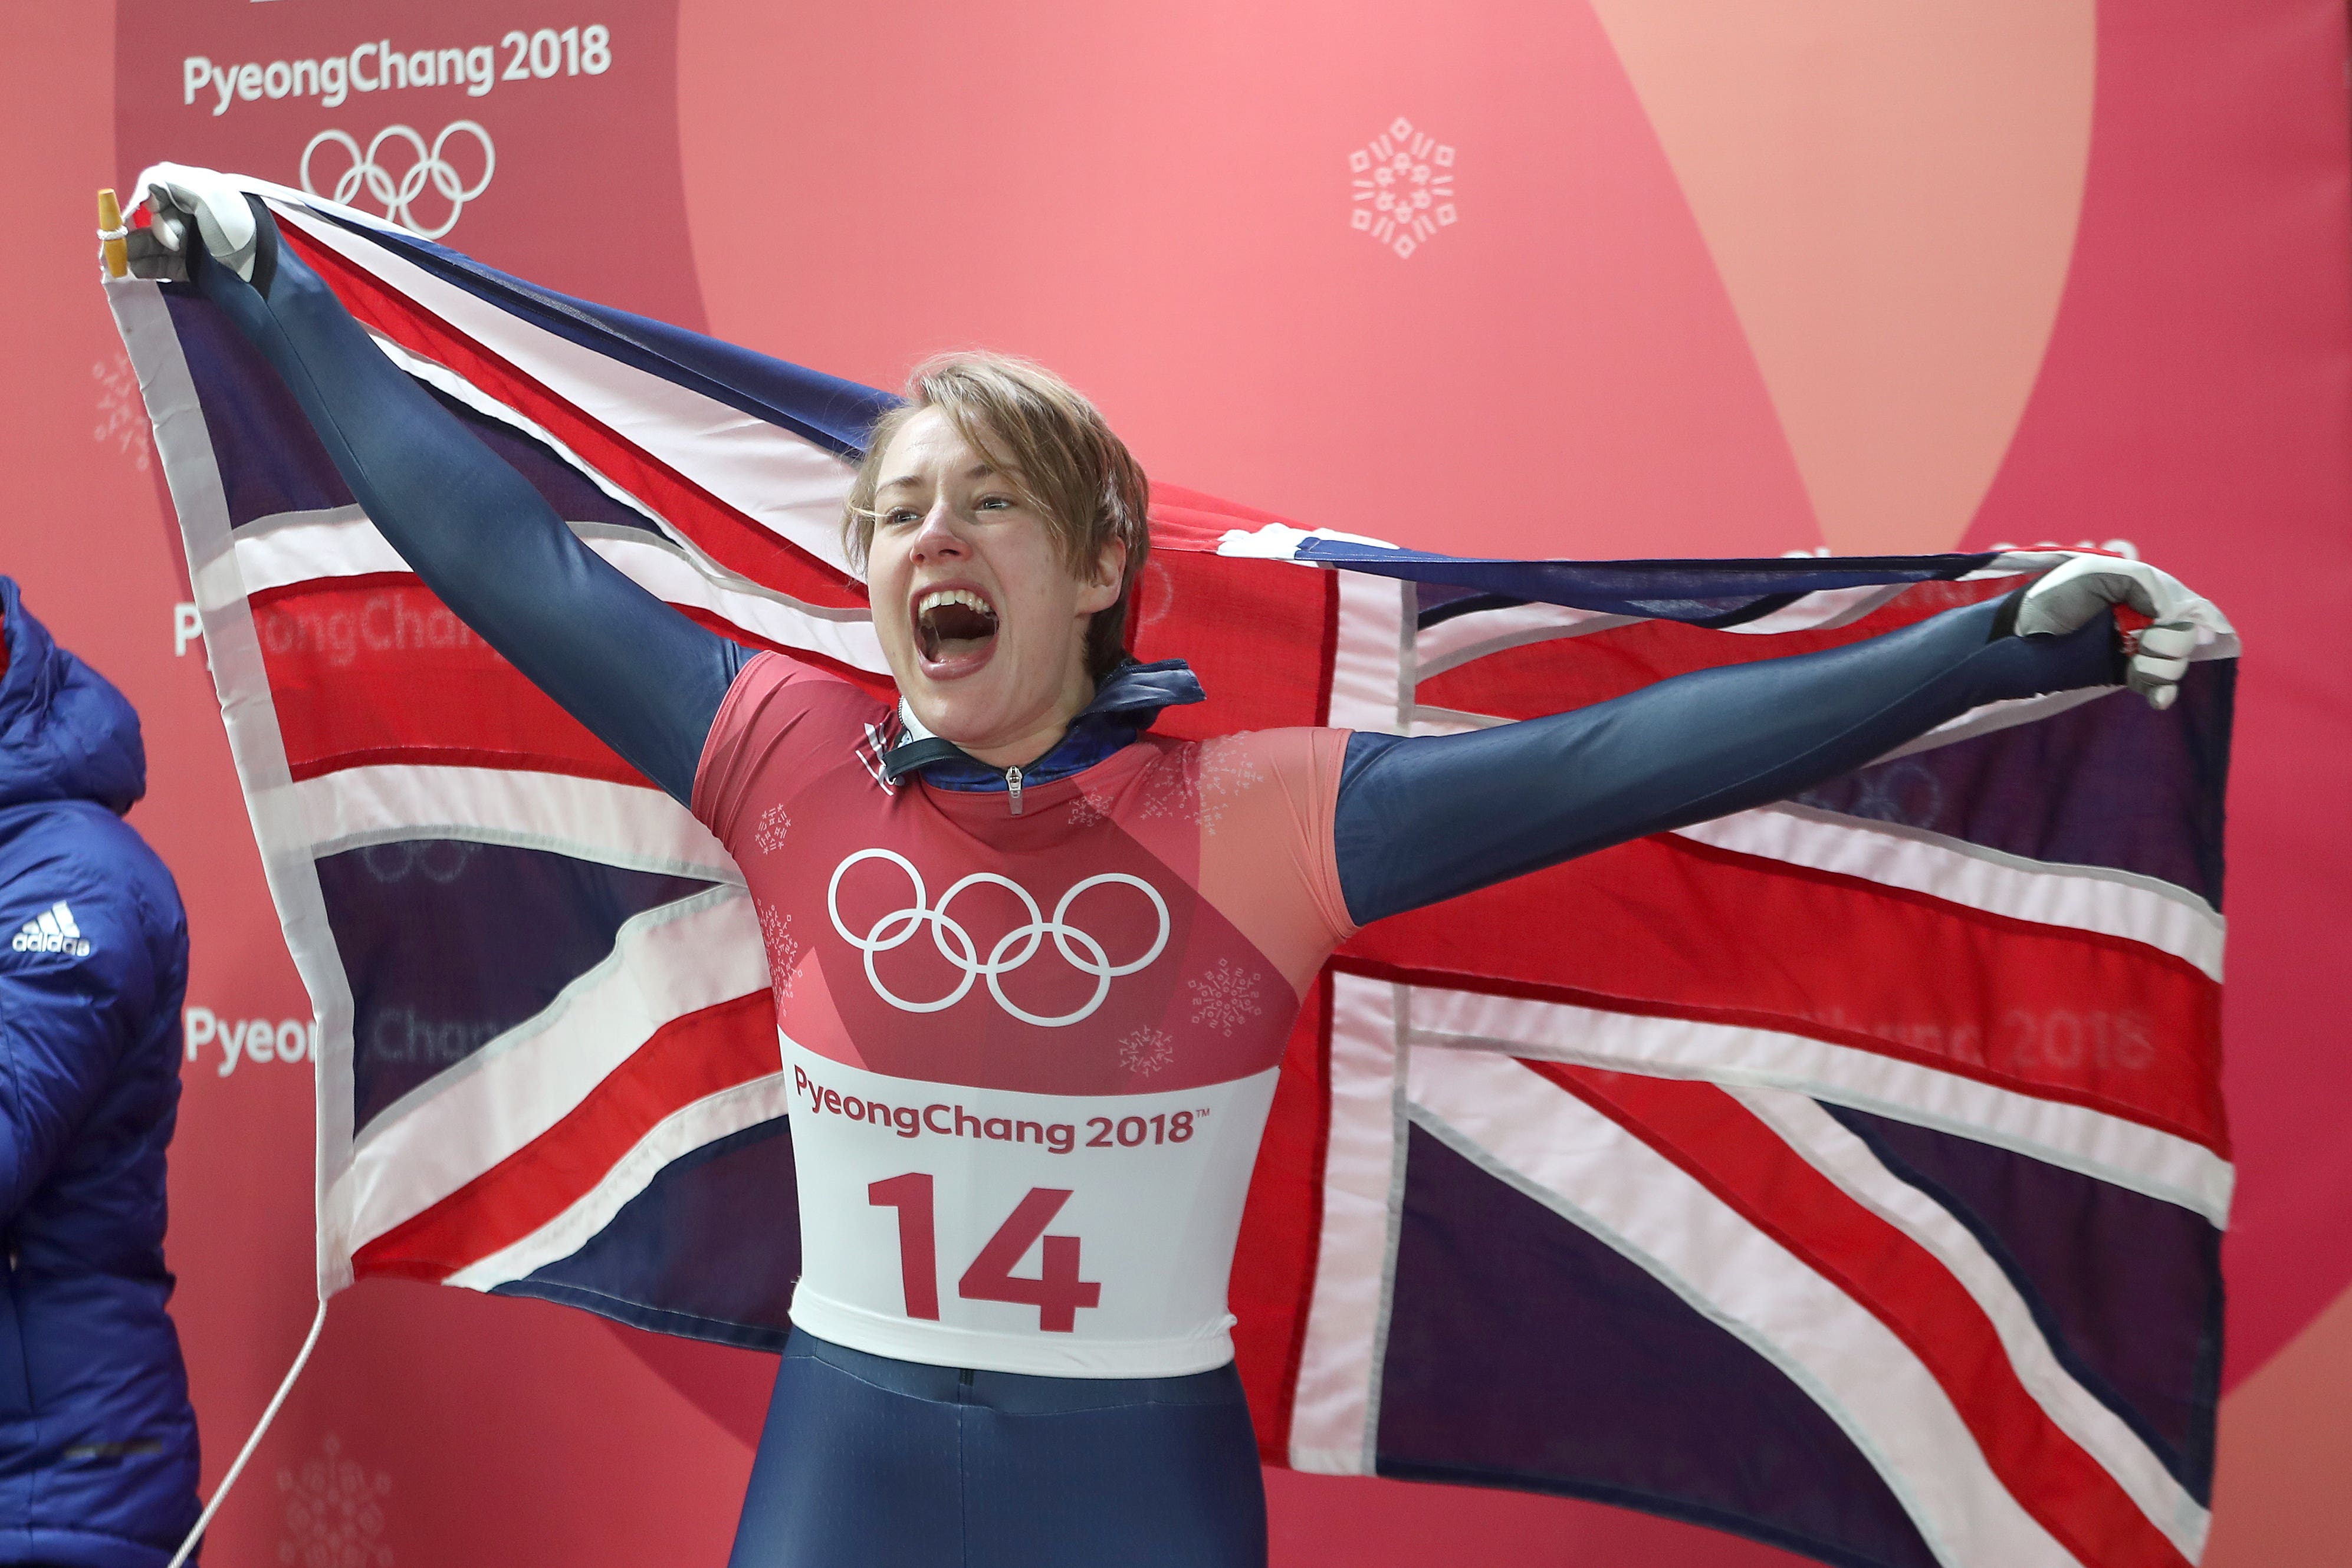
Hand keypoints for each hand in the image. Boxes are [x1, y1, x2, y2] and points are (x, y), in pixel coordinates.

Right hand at [122, 163, 258, 283]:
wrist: (262, 268)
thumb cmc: (234, 225)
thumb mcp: (206, 192)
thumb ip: (169, 182)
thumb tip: (144, 193)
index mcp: (198, 193)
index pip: (158, 190)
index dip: (141, 204)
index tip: (131, 219)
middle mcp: (194, 216)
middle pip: (153, 221)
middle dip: (134, 234)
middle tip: (116, 249)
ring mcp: (195, 243)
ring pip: (154, 245)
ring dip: (133, 252)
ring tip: (114, 264)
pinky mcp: (196, 268)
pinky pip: (164, 265)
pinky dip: (146, 268)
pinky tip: (130, 272)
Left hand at [2014, 554, 2214, 709]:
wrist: (2018, 633)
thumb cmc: (2054, 595)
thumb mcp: (2098, 571)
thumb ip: (2144, 584)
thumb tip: (2176, 617)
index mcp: (2147, 591)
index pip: (2192, 607)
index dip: (2198, 620)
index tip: (2170, 626)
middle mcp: (2148, 619)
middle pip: (2188, 638)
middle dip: (2169, 643)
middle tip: (2138, 640)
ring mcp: (2138, 648)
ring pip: (2176, 664)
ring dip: (2160, 667)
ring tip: (2131, 660)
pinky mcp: (2125, 673)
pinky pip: (2160, 687)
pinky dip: (2163, 692)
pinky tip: (2157, 699)